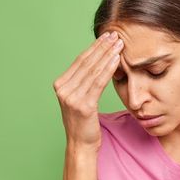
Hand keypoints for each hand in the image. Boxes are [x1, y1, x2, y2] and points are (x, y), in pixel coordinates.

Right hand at [52, 31, 122, 148]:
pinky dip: (109, 68)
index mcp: (61, 84)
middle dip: (102, 47)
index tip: (106, 36)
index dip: (94, 47)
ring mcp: (71, 97)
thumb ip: (83, 82)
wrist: (80, 145)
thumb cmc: (84, 123)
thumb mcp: (79, 98)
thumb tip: (96, 63)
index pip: (80, 60)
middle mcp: (63, 89)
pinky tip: (117, 59)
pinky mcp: (83, 105)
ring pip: (93, 70)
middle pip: (86, 62)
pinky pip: (99, 82)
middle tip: (115, 34)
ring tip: (119, 43)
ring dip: (107, 54)